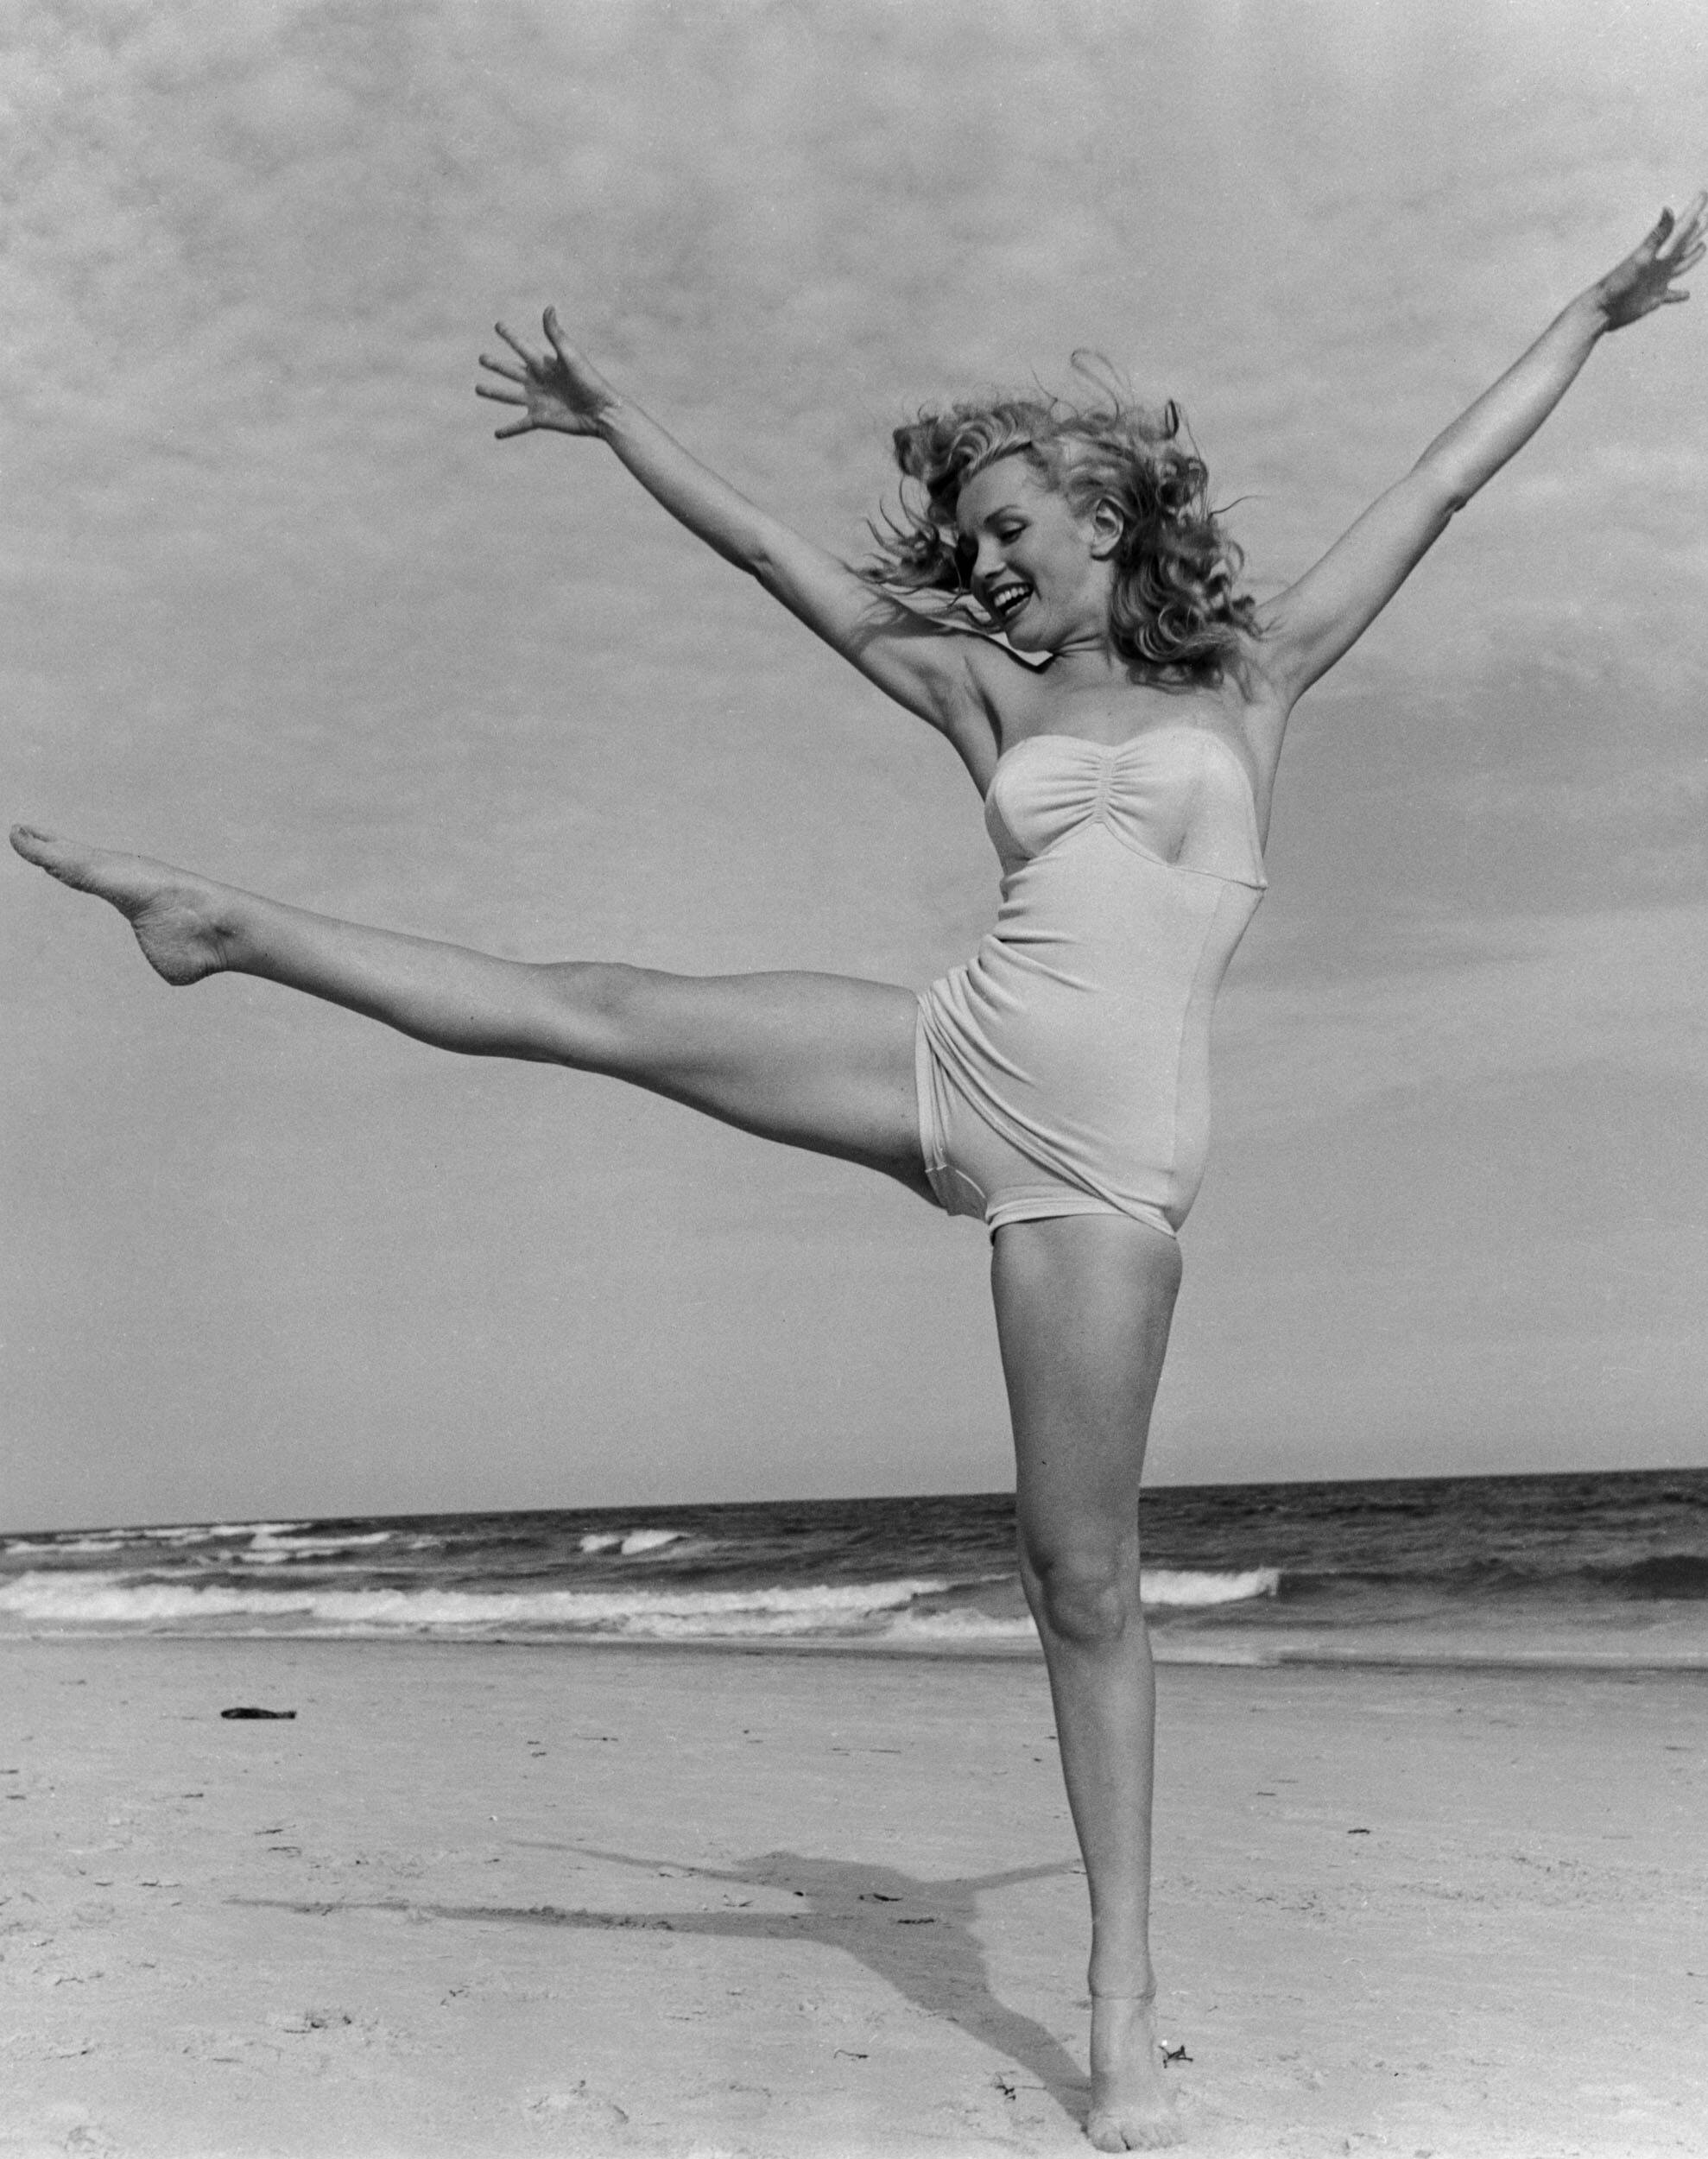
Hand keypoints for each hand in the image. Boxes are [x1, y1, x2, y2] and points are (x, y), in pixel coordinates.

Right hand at [475, 308, 620, 438]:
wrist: (601, 411)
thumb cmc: (589, 381)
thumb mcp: (570, 356)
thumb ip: (556, 334)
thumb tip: (548, 308)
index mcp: (543, 364)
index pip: (521, 347)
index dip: (509, 336)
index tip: (498, 326)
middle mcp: (537, 381)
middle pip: (510, 371)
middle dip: (495, 365)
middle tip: (481, 358)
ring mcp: (537, 401)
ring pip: (508, 396)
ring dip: (493, 392)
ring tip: (478, 388)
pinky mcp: (540, 419)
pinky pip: (520, 426)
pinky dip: (508, 430)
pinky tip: (496, 434)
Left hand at [1591, 194, 1706, 330]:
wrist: (1602, 310)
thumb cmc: (1618, 283)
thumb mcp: (1641, 257)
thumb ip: (1657, 235)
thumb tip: (1668, 209)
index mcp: (1661, 251)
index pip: (1682, 227)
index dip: (1694, 210)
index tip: (1703, 193)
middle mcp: (1661, 263)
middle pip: (1685, 243)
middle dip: (1697, 230)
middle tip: (1705, 217)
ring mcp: (1658, 280)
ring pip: (1681, 265)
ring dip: (1692, 257)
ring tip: (1703, 247)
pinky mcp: (1654, 298)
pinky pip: (1670, 295)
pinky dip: (1678, 295)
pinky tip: (1686, 295)